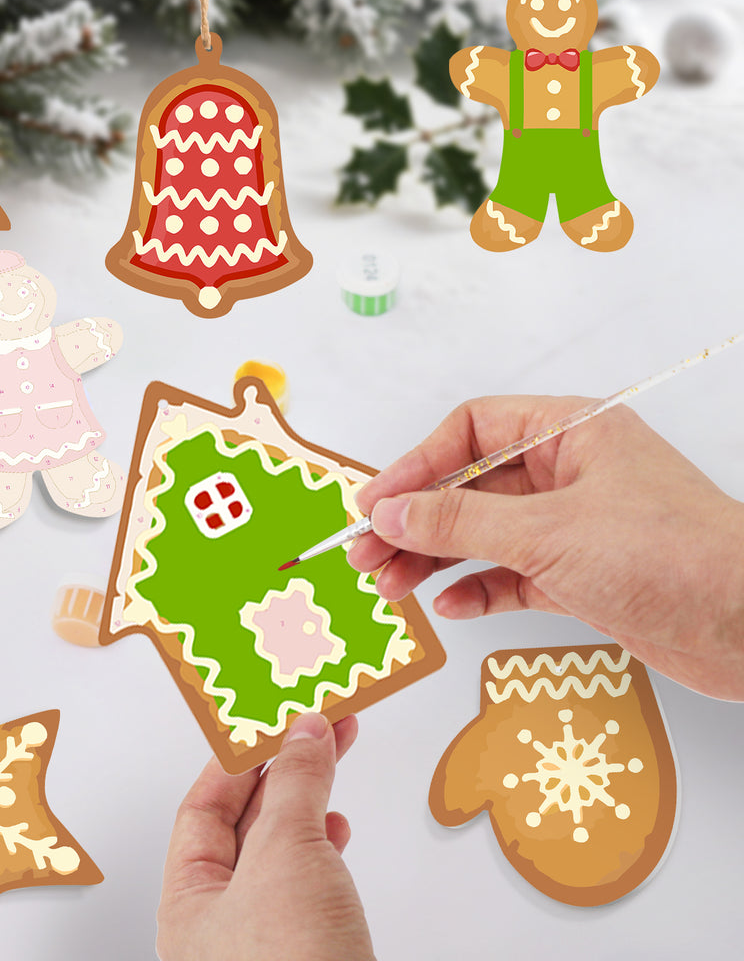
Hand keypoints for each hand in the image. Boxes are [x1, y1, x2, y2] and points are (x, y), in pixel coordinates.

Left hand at [157, 713, 375, 960]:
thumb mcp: (286, 851)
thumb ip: (295, 784)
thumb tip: (304, 735)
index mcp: (188, 904)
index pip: (203, 809)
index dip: (238, 760)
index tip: (269, 723)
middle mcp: (219, 923)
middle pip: (247, 823)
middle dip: (284, 769)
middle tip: (312, 727)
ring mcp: (264, 938)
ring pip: (281, 848)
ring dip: (308, 799)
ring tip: (330, 753)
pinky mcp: (307, 947)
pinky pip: (307, 877)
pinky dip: (324, 843)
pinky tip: (336, 826)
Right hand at [347, 397, 743, 700]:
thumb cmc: (671, 557)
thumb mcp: (547, 533)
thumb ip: (459, 524)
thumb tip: (389, 514)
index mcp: (569, 432)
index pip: (471, 432)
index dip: (416, 466)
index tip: (375, 505)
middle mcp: (568, 472)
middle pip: (469, 487)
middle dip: (416, 522)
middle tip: (366, 554)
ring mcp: (575, 526)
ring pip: (485, 535)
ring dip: (436, 560)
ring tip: (390, 586)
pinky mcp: (582, 576)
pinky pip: (512, 575)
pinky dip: (479, 589)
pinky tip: (449, 607)